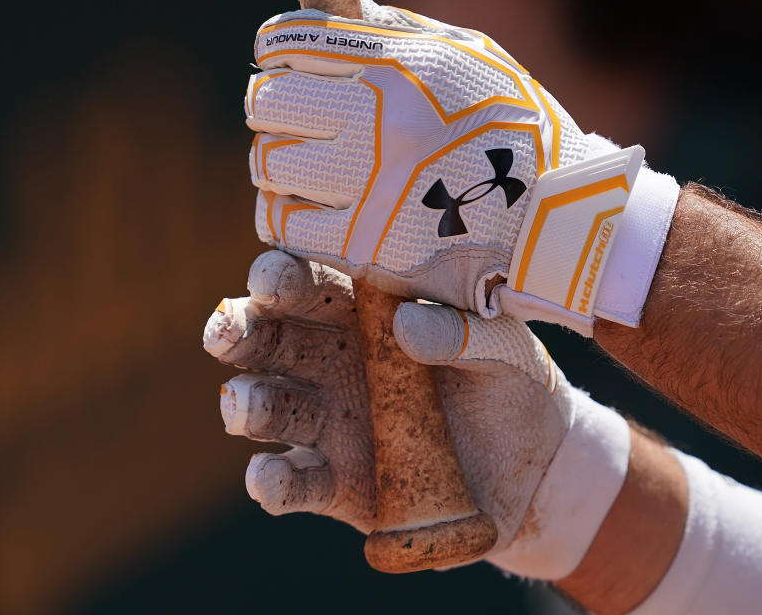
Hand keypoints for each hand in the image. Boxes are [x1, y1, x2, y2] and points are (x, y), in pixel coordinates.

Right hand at [202, 250, 630, 576]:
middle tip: (227, 332)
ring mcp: (329, 424)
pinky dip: (273, 484)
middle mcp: (332, 362)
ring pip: (267, 408)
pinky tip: (268, 479)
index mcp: (364, 313)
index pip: (313, 284)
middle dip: (241, 331)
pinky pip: (295, 483)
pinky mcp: (338, 484)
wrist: (534, 470)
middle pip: (269, 339)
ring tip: (245, 407)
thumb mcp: (506, 348)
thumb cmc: (511, 384)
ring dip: (246, 404)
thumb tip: (406, 325)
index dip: (284, 277)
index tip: (273, 276)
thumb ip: (462, 329)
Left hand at [245, 0, 677, 335]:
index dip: (276, 51)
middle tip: (295, 118)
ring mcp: (374, 188)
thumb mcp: (465, 55)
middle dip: (271, 106)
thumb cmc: (512, 128)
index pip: (288, 43)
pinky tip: (312, 206)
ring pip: (268, 165)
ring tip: (310, 165)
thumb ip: (382, 25)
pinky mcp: (368, 247)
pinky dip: (286, 212)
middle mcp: (383, 123)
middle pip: (265, 103)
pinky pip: (283, 223)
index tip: (285, 64)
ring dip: (279, 162)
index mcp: (403, 66)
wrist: (560, 220)